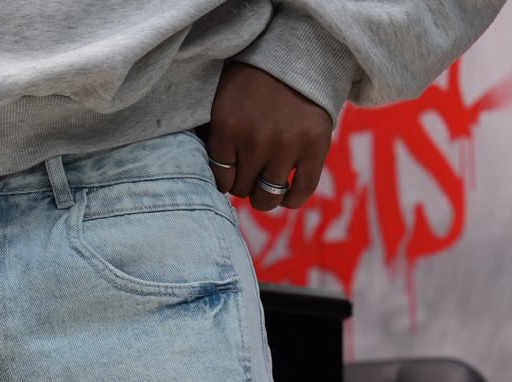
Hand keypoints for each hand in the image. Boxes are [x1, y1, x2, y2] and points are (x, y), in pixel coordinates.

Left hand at [203, 61, 333, 211]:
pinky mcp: (314, 146)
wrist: (296, 53)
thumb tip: (197, 175)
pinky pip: (301, 191)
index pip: (220, 179)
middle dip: (245, 183)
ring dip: (265, 194)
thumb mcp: (221, 101)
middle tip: (251, 170)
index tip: (232, 169)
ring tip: (266, 182)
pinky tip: (287, 193)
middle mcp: (255, 139)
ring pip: (267, 197)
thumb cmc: (252, 82)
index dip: (226, 178)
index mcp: (226, 127)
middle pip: (242, 190)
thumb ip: (211, 136)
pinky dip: (292, 199)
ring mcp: (286, 144)